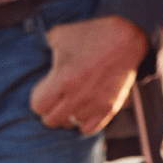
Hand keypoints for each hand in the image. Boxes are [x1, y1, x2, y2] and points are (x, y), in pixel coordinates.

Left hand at [29, 14, 149, 134]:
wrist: (128, 39)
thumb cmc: (93, 35)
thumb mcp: (62, 33)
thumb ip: (43, 45)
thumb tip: (35, 51)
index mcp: (64, 78)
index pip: (38, 106)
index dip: (39, 98)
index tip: (45, 89)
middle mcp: (78, 96)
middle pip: (51, 120)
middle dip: (50, 109)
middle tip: (56, 97)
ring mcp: (95, 103)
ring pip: (71, 123)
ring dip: (69, 114)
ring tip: (73, 99)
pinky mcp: (110, 107)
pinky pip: (90, 128)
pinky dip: (84, 122)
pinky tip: (84, 109)